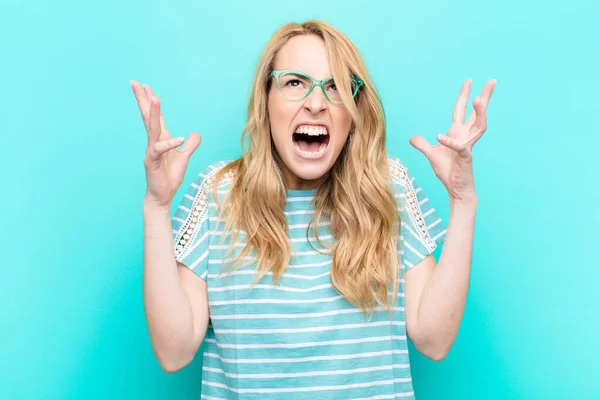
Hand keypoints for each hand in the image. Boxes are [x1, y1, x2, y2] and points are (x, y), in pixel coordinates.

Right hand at [131, 81, 201, 208]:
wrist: (162, 195)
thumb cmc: (169, 177)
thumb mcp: (184, 158)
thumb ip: (190, 145)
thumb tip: (195, 133)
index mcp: (161, 139)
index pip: (156, 117)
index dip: (151, 102)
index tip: (146, 86)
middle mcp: (154, 142)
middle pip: (148, 117)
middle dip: (142, 99)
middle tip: (135, 82)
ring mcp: (151, 151)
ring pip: (152, 129)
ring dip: (153, 113)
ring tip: (155, 97)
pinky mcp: (152, 162)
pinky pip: (159, 150)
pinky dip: (169, 144)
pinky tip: (178, 139)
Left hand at [409, 79, 495, 202]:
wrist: (456, 189)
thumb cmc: (447, 171)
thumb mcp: (431, 155)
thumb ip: (422, 145)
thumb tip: (412, 138)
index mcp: (457, 133)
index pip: (461, 111)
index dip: (463, 96)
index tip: (469, 81)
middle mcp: (465, 137)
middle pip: (477, 114)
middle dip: (484, 97)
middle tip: (492, 81)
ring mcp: (467, 146)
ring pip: (478, 126)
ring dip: (479, 113)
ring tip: (478, 99)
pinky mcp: (465, 158)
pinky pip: (459, 147)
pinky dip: (450, 142)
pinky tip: (440, 137)